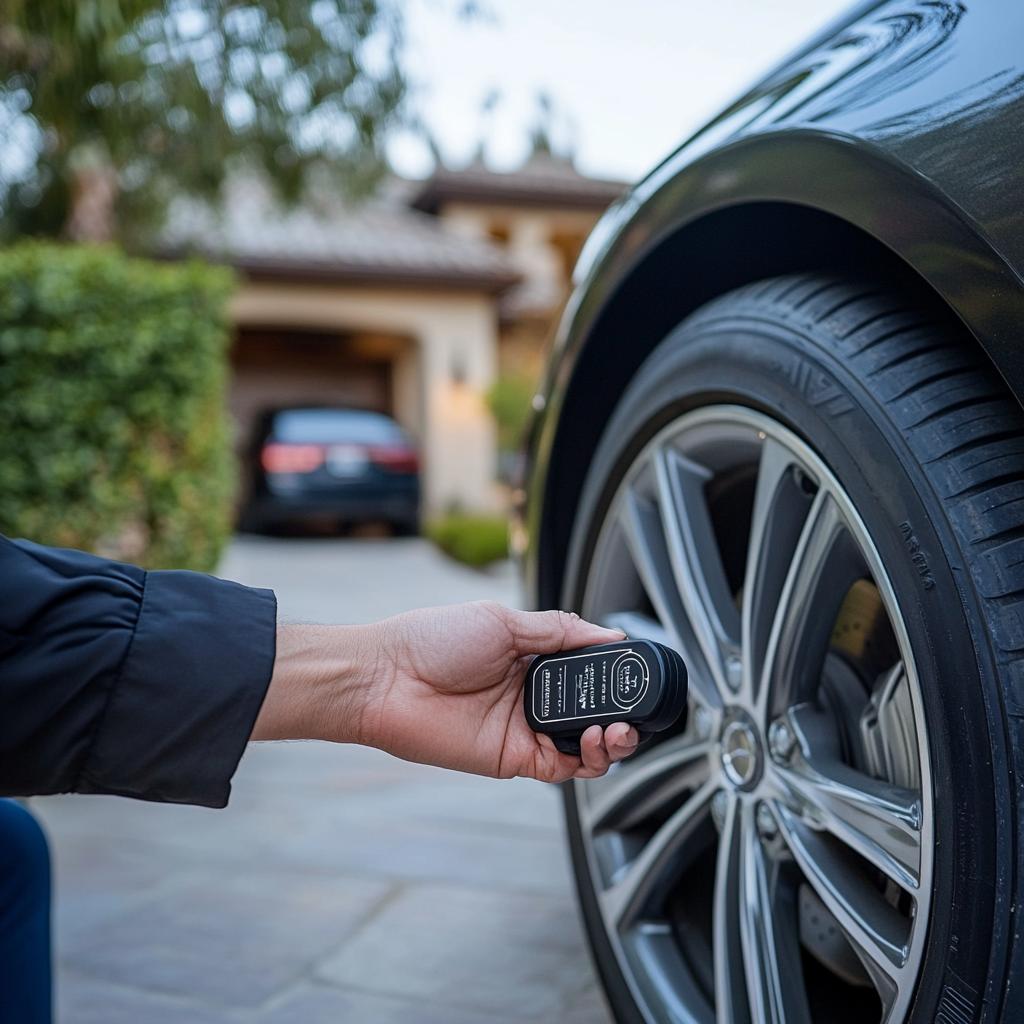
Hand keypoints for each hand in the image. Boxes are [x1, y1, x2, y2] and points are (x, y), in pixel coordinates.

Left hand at [251, 601, 639, 781]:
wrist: (385, 678)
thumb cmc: (431, 640)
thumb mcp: (502, 620)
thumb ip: (559, 630)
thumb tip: (611, 633)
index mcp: (532, 657)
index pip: (587, 670)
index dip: (614, 675)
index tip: (636, 673)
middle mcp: (532, 695)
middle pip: (592, 712)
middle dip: (621, 714)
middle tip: (633, 711)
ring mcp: (523, 729)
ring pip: (584, 745)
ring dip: (610, 740)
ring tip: (616, 730)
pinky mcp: (512, 759)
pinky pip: (561, 767)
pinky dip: (585, 760)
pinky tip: (591, 741)